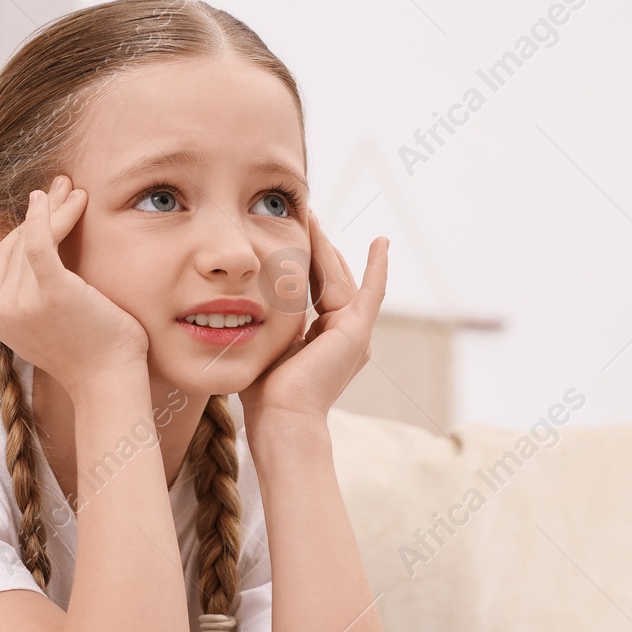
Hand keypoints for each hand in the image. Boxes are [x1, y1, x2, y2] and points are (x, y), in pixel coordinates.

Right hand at [0, 175, 148, 397]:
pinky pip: (41, 241)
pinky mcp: (49, 291)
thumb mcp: (46, 322)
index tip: (43, 206)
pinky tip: (52, 198)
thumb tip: (28, 249)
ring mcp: (22, 301)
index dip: (22, 227)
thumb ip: (29, 292)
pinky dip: (46, 215)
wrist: (108, 379)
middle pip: (14, 243)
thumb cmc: (89, 351)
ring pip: (30, 238)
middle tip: (59, 187)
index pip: (2, 257)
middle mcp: (1, 309)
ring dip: (52, 208)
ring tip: (72, 189)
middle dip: (37, 212)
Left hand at [239, 215, 386, 429]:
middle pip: (331, 280)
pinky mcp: (357, 332)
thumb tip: (250, 302)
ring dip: (325, 246)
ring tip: (312, 217)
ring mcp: (354, 333)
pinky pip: (371, 292)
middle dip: (317, 247)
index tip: (294, 237)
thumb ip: (271, 322)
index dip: (306, 263)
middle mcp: (345, 336)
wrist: (281, 416)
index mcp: (324, 341)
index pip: (317, 291)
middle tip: (306, 215)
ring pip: (339, 279)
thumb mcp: (267, 345)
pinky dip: (378, 267)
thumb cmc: (264, 393)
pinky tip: (382, 241)